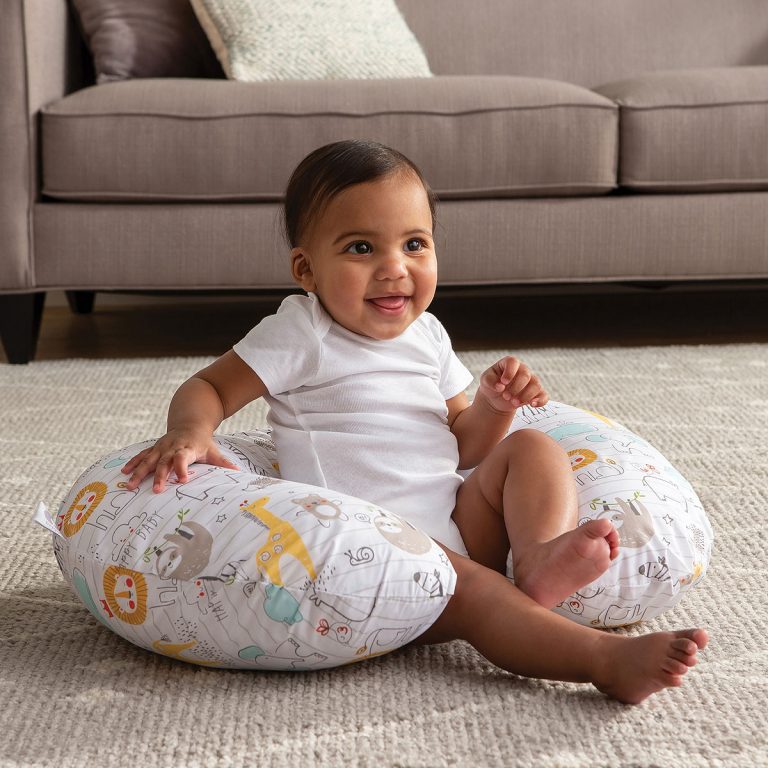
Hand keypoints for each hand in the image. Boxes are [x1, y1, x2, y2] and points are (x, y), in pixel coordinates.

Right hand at [121, 428, 239, 492]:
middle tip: (156, 491)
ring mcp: (161, 448)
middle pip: (164, 462)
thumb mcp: (213, 451)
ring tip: (130, 486)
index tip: (183, 480)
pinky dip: (132, 463)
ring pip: (148, 460)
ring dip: (139, 473)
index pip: (183, 458)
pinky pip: (141, 456)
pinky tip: (124, 473)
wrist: (190, 422)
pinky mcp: (154, 448)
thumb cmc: (203, 441)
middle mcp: (172, 448)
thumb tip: (238, 472)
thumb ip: (223, 463)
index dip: (182, 469)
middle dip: (159, 476)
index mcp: (187, 449)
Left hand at [477, 356, 548, 412]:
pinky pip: (544, 395)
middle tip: (506, 396)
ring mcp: (531, 381)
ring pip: (536, 385)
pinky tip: (532, 404)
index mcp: (510, 363)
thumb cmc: (491, 384)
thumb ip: (489, 381)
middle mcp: (523, 370)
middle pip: (525, 375)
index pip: (513, 362)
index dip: (509, 372)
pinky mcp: (536, 393)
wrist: (496, 397)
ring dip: (525, 396)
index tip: (503, 383)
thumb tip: (500, 386)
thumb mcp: (485, 381)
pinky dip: (540, 400)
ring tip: (514, 403)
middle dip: (516, 388)